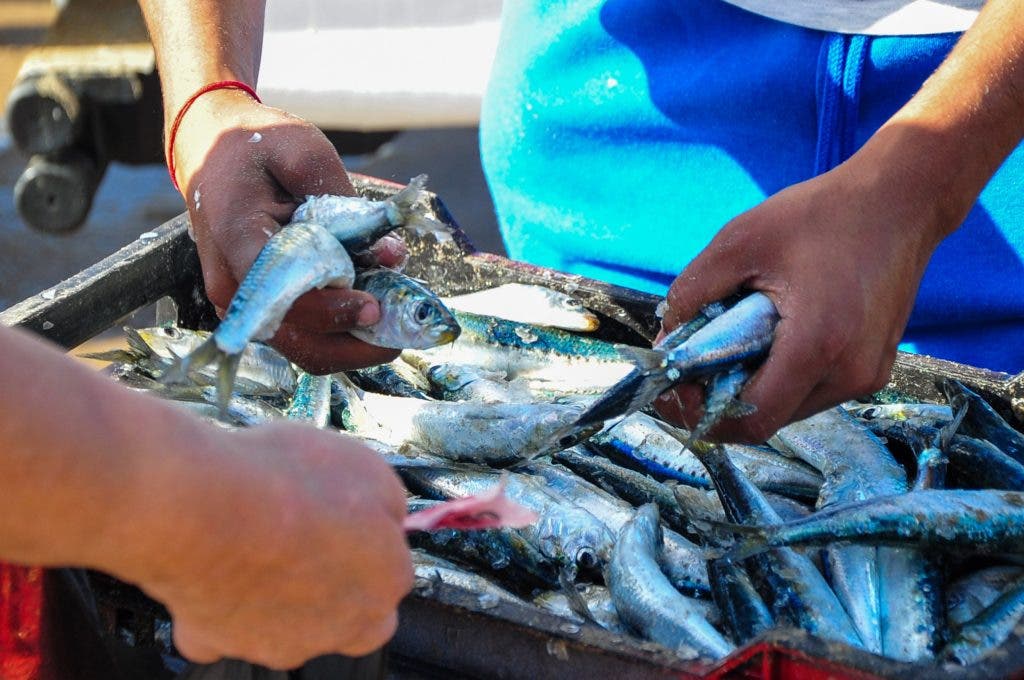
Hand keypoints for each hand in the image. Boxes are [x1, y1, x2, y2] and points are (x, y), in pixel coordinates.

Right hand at [121, 422, 412, 668]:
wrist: (202, 507)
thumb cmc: (286, 482)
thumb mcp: (367, 466)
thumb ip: (386, 503)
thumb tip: (387, 515)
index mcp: (384, 582)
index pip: (392, 574)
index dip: (370, 542)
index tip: (350, 518)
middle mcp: (339, 626)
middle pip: (347, 613)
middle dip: (333, 582)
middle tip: (307, 536)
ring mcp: (277, 642)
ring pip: (285, 623)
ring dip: (277, 590)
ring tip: (254, 538)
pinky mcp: (215, 641)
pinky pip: (220, 628)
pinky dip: (217, 603)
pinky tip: (212, 566)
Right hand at [171, 89, 405, 371]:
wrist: (212, 150)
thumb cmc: (256, 146)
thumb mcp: (303, 150)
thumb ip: (346, 202)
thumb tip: (390, 255)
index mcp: (237, 238)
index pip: (285, 294)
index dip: (334, 309)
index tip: (376, 306)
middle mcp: (235, 285)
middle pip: (297, 339)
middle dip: (355, 344)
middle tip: (400, 331)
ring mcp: (247, 303)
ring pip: (304, 348)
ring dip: (354, 343)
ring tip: (395, 322)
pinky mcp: (264, 308)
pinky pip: (305, 336)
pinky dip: (343, 333)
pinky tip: (375, 309)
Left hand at [655, 142, 955, 441]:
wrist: (901, 200)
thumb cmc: (821, 214)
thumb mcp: (740, 241)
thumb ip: (693, 291)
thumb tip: (666, 338)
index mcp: (816, 346)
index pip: (751, 420)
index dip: (702, 415)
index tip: (674, 390)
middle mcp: (848, 374)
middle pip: (767, 419)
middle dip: (720, 400)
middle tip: (690, 367)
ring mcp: (867, 375)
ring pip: (789, 408)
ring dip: (750, 389)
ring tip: (727, 345)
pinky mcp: (873, 367)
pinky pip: (813, 391)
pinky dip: (780, 377)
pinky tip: (764, 339)